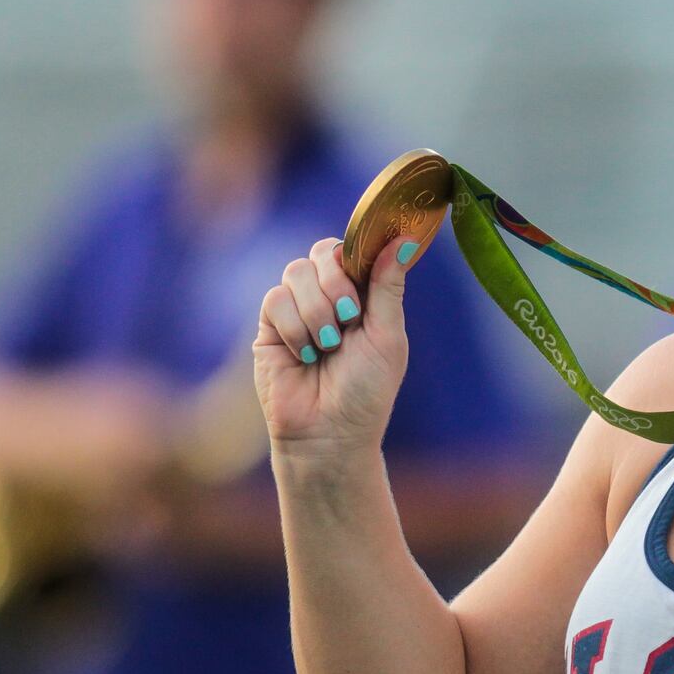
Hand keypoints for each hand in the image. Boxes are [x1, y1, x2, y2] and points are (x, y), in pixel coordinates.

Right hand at [253, 235, 420, 455]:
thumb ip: (388, 286)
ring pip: (296, 272)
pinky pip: (275, 299)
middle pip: (322, 252)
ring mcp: (297, 308)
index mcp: (363, 294)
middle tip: (349, 318)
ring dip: (317, 310)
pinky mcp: (269, 326)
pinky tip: (306, 355)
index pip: (353, 249)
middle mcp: (329, 295)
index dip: (356, 253)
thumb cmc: (366, 391)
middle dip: (337, 282)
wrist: (330, 434)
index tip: (364, 276)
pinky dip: (294, 327)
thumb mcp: (387, 336)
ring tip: (329, 346)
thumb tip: (403, 240)